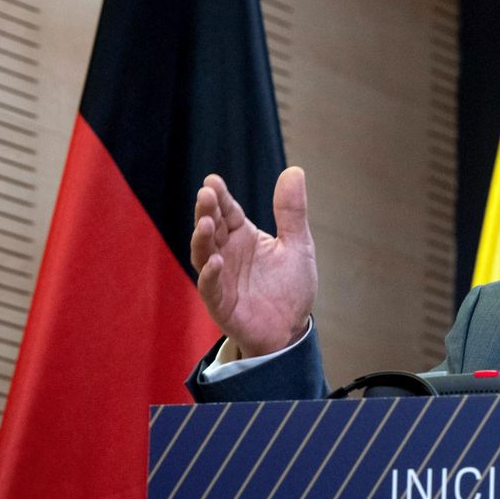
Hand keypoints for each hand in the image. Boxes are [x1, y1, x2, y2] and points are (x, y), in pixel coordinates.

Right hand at [190, 166, 317, 358]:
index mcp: (243, 237)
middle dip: (207, 211)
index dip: (220, 197)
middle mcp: (227, 253)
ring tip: (206, 223)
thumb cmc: (290, 286)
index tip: (212, 180)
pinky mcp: (221, 303)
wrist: (291, 328)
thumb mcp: (297, 244)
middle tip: (206, 194)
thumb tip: (294, 170)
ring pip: (203, 254)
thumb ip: (292, 212)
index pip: (228, 212)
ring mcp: (220, 278)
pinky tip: (215, 261)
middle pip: (211, 228)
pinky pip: (210, 287)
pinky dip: (210, 274)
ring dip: (202, 239)